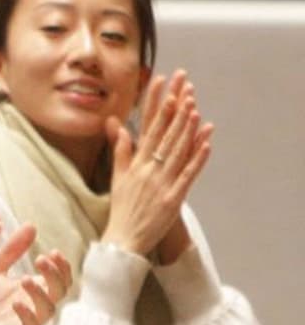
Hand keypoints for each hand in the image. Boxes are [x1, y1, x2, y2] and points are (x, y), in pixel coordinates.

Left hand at [0, 238, 71, 324]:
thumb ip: (11, 251)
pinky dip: (27, 316)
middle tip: (43, 260)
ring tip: (27, 278)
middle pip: (60, 291)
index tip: (52, 251)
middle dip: (56, 275)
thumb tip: (30, 225)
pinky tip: (16, 303)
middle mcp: (32, 307)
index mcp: (28, 290)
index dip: (60, 265)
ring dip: (41, 293)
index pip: (56, 277)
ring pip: (48, 310)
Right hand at [103, 70, 212, 259]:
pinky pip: (188, 174)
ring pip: (177, 151)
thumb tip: (117, 126)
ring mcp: (162, 184)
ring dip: (187, 129)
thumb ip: (120, 150)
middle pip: (164, 135)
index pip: (148, 129)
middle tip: (184, 87)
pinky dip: (198, 158)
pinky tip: (206, 142)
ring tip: (195, 108)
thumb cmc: (122, 208)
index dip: (157, 107)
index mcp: (134, 165)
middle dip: (176, 110)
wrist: (124, 239)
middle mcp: (148, 171)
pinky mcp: (174, 198)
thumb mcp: (118, 177)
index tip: (163, 86)